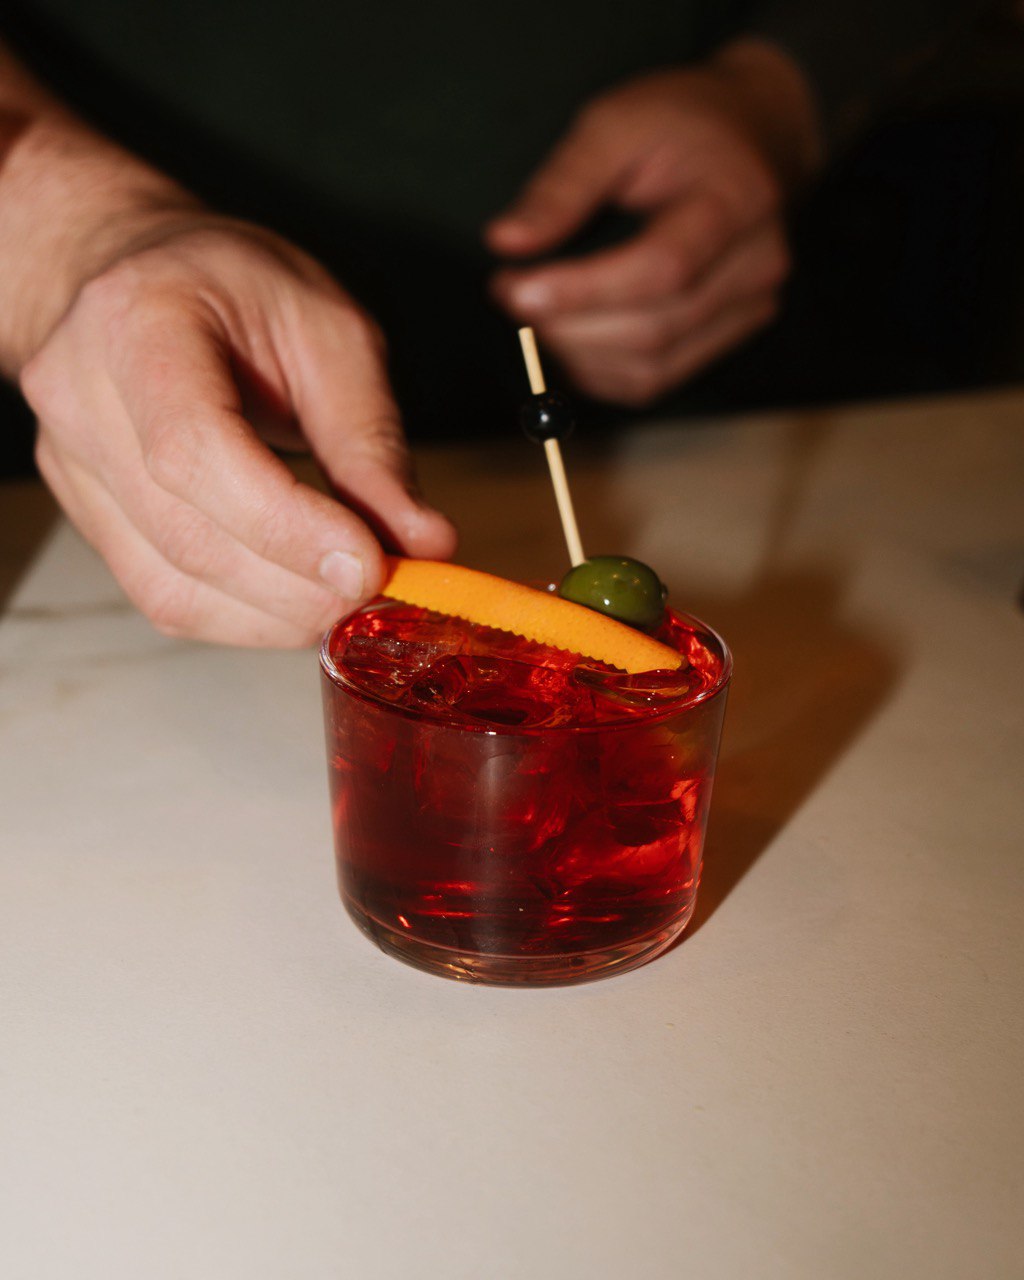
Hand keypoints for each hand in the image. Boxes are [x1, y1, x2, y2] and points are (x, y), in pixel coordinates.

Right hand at [20, 216, 456, 644]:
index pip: (194, 449)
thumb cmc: (234, 290)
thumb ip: (371, 442)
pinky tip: (301, 599)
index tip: (369, 566)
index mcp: (137, 321)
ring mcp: (72, 466)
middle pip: (188, 535)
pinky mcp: (89, 519)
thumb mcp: (328, 332)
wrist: (134, 279)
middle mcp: (81, 398)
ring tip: (351, 598)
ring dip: (281, 615)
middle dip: (302, 586)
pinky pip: (166, 599)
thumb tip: (425, 543)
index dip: (286, 526)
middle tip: (387, 591)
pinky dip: (249, 619)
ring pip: (174, 587)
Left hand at [486, 41, 820, 406]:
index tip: (515, 289)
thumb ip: (562, 183)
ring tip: (530, 318)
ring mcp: (750, 307)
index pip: (661, 269)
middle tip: (507, 295)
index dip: (583, 290)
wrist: (753, 132)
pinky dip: (600, 373)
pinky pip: (658, 380)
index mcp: (737, 201)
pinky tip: (565, 342)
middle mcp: (756, 265)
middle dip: (566, 325)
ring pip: (652, 367)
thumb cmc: (680, 122)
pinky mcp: (730, 335)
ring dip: (577, 357)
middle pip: (653, 330)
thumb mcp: (616, 123)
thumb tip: (506, 240)